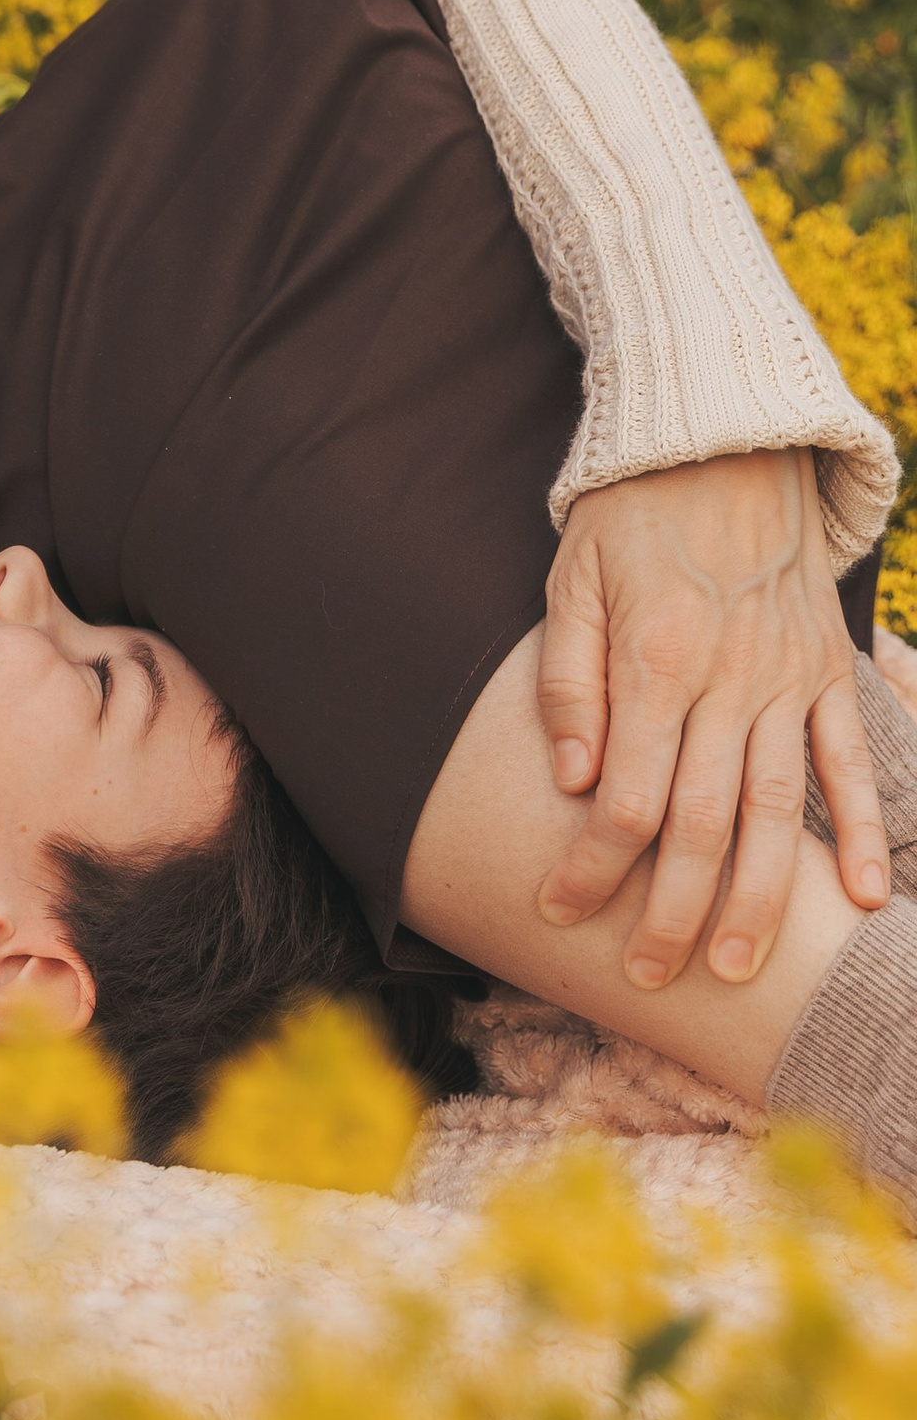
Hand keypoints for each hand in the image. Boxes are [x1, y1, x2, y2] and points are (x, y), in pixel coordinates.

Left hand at [535, 449, 887, 987]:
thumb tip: (575, 778)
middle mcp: (728, 680)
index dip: (591, 866)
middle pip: (701, 823)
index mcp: (655, 659)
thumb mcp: (570, 579)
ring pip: (777, 812)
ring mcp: (788, 680)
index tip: (558, 912)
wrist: (723, 441)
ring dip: (758, 897)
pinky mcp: (829, 673)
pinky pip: (850, 763)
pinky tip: (856, 897)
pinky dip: (861, 830)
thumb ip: (567, 680)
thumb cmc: (629, 516)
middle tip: (649, 978)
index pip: (624, 796)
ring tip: (735, 968)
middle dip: (672, 911)